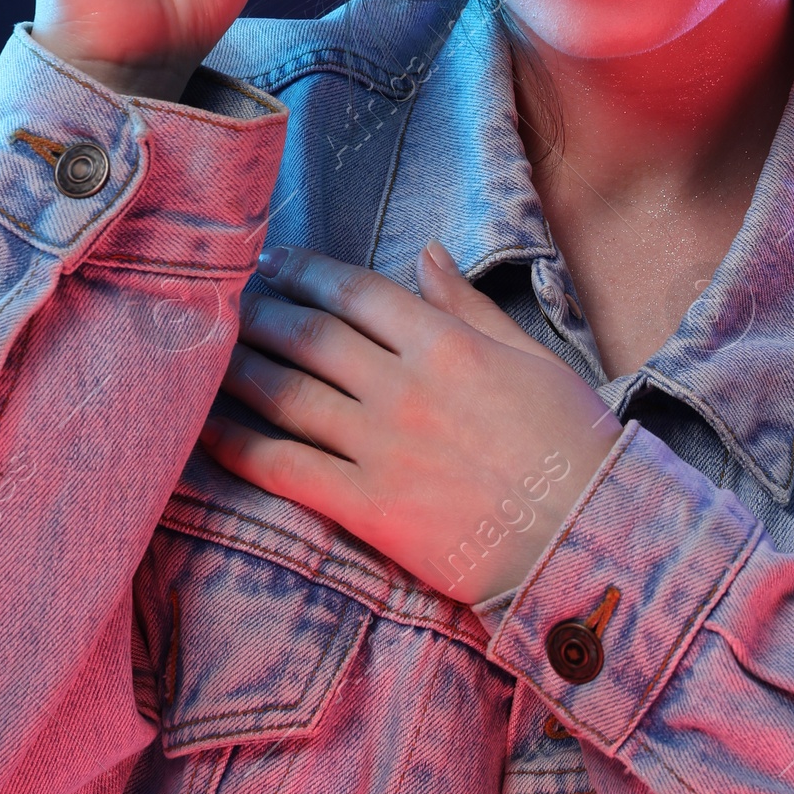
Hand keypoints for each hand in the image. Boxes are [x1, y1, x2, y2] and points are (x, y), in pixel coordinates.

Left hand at [198, 241, 621, 605]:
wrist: (587, 540)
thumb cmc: (574, 447)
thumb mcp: (532, 358)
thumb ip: (469, 306)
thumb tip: (425, 254)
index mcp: (446, 343)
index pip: (355, 292)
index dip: (306, 272)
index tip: (274, 264)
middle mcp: (404, 386)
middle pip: (310, 335)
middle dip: (262, 312)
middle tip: (230, 303)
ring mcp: (382, 446)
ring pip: (287, 393)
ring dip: (240, 367)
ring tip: (209, 354)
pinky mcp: (369, 507)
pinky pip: (285, 467)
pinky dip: (238, 444)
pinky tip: (206, 429)